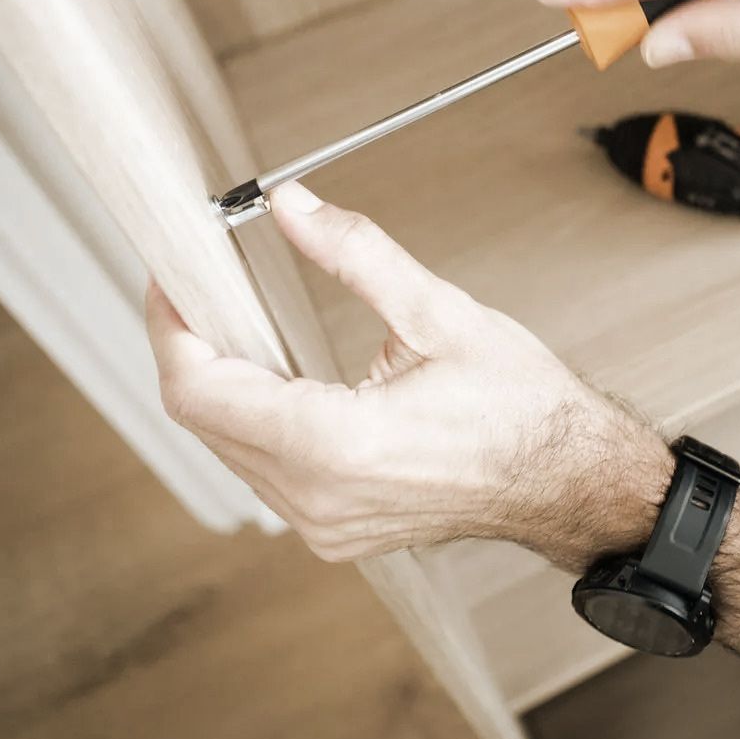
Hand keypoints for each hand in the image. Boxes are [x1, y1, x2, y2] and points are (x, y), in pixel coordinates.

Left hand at [147, 182, 671, 566]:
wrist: (569, 480)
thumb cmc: (523, 409)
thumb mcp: (440, 314)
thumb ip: (356, 255)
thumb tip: (293, 208)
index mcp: (337, 446)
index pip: (200, 391)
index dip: (170, 328)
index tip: (171, 279)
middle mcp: (318, 498)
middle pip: (201, 419)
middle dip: (191, 346)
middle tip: (200, 286)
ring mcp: (323, 524)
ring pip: (226, 448)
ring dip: (220, 383)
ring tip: (238, 322)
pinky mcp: (332, 530)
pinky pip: (261, 471)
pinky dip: (253, 418)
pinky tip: (276, 376)